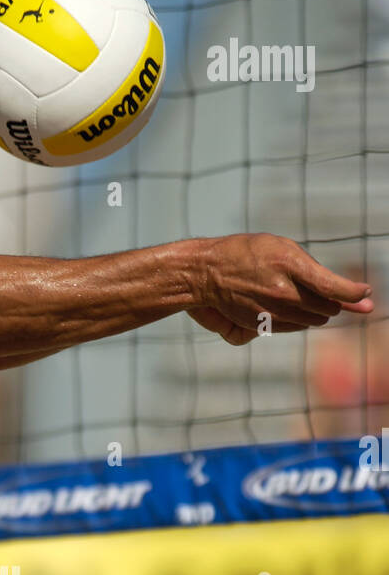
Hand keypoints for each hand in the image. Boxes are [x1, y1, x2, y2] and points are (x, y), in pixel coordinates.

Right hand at [190, 233, 372, 344]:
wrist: (207, 273)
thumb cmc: (247, 254)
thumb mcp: (282, 248)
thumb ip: (314, 269)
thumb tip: (348, 294)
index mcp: (289, 265)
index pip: (333, 288)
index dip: (354, 293)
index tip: (367, 294)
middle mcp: (282, 292)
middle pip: (327, 308)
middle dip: (332, 302)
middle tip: (327, 292)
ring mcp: (272, 311)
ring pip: (313, 320)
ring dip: (316, 310)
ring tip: (297, 293)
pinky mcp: (263, 325)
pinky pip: (295, 327)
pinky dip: (298, 318)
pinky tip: (284, 304)